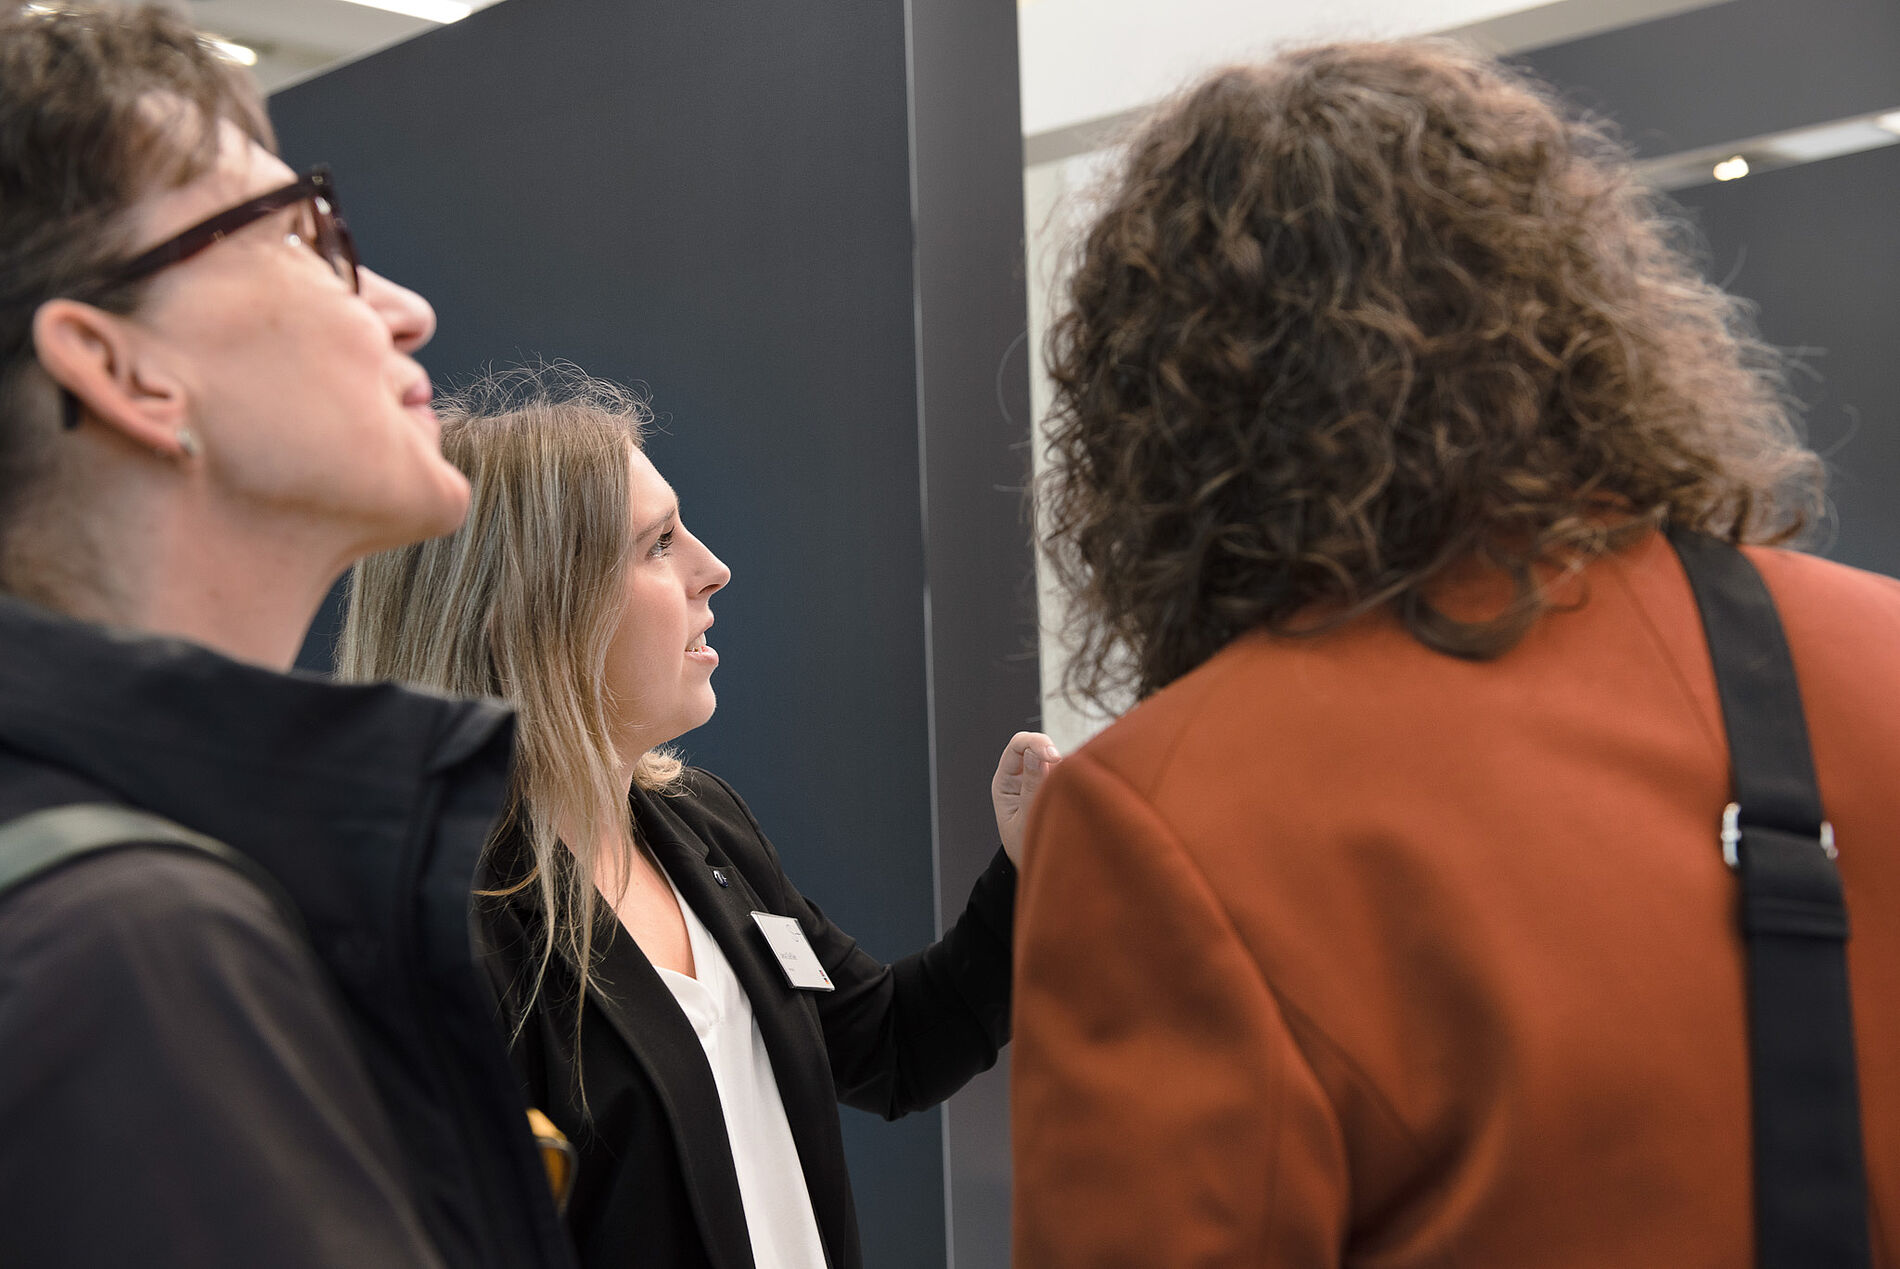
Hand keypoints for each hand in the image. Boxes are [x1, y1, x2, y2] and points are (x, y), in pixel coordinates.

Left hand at [992, 731, 1062, 867]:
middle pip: (1036, 744)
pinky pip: (1064, 772)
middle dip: (1052, 752)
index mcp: (1004, 782)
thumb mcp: (1025, 820)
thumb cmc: (1024, 847)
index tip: (1054, 756)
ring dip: (1063, 768)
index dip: (1035, 743)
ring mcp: (1038, 780)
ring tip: (1066, 794)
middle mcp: (1020, 776)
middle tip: (1068, 772)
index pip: (1017, 746)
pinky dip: (1071, 777)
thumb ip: (1032, 788)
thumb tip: (1036, 754)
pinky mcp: (1054, 786)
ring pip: (1053, 758)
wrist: (1036, 867)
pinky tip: (1073, 794)